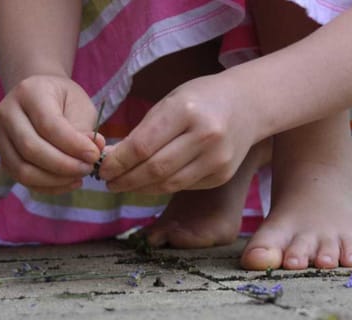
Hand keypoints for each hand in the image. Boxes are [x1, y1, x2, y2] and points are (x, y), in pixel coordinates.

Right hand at [0, 75, 105, 193]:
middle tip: (88, 168)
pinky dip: (48, 187)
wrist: (40, 97)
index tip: (94, 155)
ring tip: (79, 176)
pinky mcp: (3, 157)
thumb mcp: (79, 105)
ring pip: (23, 169)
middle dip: (64, 165)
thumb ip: (85, 129)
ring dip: (55, 180)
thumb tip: (93, 152)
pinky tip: (69, 182)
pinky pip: (23, 180)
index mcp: (29, 93)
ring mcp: (0, 137)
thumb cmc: (63, 100)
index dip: (73, 145)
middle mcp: (7, 113)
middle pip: (31, 149)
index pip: (48, 125)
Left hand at [99, 73, 258, 194]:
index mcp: (186, 110)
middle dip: (126, 179)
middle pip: (155, 169)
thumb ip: (143, 131)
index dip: (118, 162)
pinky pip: (184, 186)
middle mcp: (205, 135)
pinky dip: (162, 186)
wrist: (249, 104)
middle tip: (108, 183)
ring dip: (140, 189)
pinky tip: (149, 183)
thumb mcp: (170, 102)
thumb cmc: (200, 100)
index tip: (102, 169)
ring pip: (169, 184)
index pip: (142, 146)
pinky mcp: (222, 175)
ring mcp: (217, 158)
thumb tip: (111, 159)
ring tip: (124, 185)